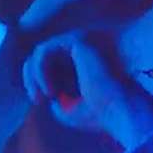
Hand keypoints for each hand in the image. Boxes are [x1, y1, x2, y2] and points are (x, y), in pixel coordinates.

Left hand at [21, 31, 152, 148]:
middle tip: (37, 99)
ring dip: (34, 76)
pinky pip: (44, 50)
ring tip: (44, 96)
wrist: (122, 110)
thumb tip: (38, 88)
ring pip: (40, 51)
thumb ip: (52, 94)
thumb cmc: (99, 112)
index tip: (39, 102)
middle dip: (31, 78)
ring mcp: (80, 41)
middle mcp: (80, 48)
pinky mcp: (77, 40)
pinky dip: (40, 71)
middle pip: (40, 55)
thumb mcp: (67, 107)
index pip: (46, 63)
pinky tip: (50, 91)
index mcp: (78, 61)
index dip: (34, 81)